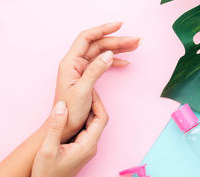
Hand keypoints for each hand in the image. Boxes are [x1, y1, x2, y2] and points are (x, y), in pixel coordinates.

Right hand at [30, 92, 107, 176]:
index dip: (97, 102)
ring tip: (76, 97)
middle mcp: (91, 146)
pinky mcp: (81, 150)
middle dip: (93, 104)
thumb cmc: (46, 174)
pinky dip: (81, 120)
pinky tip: (70, 113)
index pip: (101, 118)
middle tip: (83, 89)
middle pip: (99, 120)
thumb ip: (55, 126)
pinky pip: (85, 130)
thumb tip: (62, 105)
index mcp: (88, 145)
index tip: (89, 89)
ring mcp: (87, 149)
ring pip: (92, 125)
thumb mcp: (48, 149)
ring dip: (86, 111)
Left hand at [54, 22, 138, 139]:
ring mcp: (81, 70)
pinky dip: (114, 62)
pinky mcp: (87, 77)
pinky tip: (125, 62)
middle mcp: (75, 63)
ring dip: (118, 49)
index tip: (119, 26)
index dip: (103, 29)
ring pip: (102, 53)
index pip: (87, 38)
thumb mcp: (83, 90)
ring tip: (134, 47)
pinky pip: (102, 64)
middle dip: (117, 40)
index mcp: (70, 62)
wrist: (64, 126)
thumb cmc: (69, 111)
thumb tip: (109, 54)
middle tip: (135, 40)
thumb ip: (95, 70)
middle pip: (98, 44)